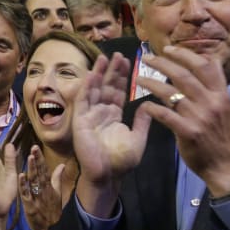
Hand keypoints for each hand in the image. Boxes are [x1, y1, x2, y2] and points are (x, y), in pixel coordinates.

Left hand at [18, 145, 64, 229]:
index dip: (40, 158)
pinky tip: (20, 176)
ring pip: (33, 182)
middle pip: (39, 173)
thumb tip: (62, 165)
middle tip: (33, 147)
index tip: (36, 146)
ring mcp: (37, 198)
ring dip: (31, 170)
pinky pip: (26, 195)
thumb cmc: (53, 212)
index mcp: (49, 187)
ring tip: (29, 157)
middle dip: (36, 160)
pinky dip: (24, 186)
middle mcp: (44, 191)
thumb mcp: (58, 194)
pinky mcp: (30, 207)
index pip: (45, 170)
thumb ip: (57, 179)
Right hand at [72, 53, 149, 216]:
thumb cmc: (121, 161)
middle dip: (112, 71)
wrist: (107, 176)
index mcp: (113, 116)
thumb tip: (149, 104)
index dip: (123, 77)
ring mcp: (89, 115)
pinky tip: (92, 74)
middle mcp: (100, 112)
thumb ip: (142, 122)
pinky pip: (83, 100)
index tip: (129, 62)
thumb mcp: (138, 139)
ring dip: (98, 73)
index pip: (118, 92)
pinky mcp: (80, 120)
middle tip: (118, 54)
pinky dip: (87, 86)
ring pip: (94, 89)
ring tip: (105, 57)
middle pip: (106, 86)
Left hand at [137, 45, 229, 196]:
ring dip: (151, 83)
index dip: (185, 54)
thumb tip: (211, 60)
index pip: (205, 66)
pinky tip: (143, 105)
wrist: (224, 165)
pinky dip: (152, 108)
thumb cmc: (220, 135)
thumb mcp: (225, 107)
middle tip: (147, 58)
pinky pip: (165, 114)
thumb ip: (216, 85)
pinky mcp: (188, 131)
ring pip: (170, 92)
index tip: (168, 49)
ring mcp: (199, 116)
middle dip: (163, 63)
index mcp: (221, 94)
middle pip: (184, 75)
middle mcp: (211, 102)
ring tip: (138, 78)